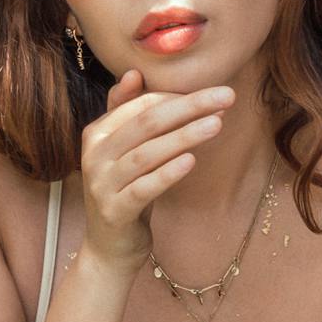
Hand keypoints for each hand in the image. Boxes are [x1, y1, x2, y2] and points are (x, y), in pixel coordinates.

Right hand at [79, 69, 235, 266]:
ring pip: (147, 154)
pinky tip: (192, 161)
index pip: (141, 105)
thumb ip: (126, 113)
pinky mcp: (115, 211)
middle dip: (189, 107)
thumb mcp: (123, 151)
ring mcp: (102, 184)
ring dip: (185, 136)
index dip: (178, 97)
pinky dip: (168, 173)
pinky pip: (144, 188)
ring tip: (217, 124)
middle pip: (147, 123)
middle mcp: (94, 155)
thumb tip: (133, 73)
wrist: (109, 248)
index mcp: (97, 133)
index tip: (215, 94)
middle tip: (226, 97)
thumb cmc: (124, 191)